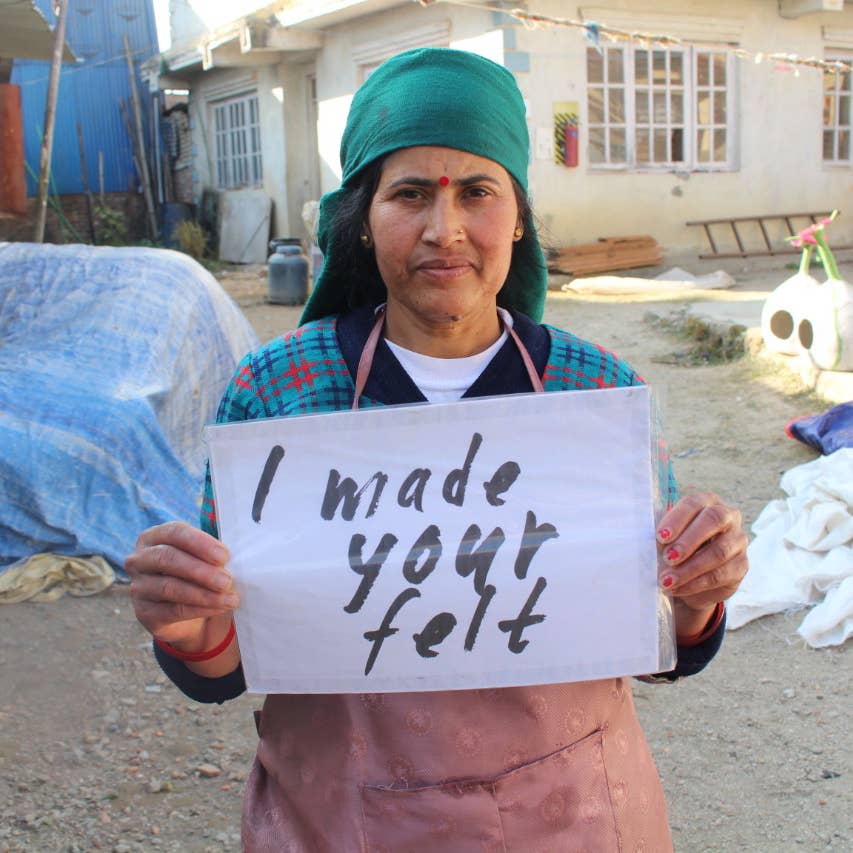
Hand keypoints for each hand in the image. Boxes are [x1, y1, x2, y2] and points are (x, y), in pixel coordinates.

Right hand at [125, 521, 237, 652]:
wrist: (188, 616)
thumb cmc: (198, 576)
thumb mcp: (205, 559)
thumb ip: (213, 553)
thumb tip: (228, 557)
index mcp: (153, 537)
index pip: (174, 532)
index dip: (200, 543)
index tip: (224, 556)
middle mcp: (139, 560)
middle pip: (167, 558)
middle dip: (201, 570)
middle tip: (227, 580)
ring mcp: (138, 587)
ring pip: (170, 587)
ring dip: (203, 593)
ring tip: (229, 598)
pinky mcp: (143, 613)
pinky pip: (173, 610)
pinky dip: (200, 609)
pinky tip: (219, 608)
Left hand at [656, 492, 748, 637]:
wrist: (691, 579)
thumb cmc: (674, 547)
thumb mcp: (665, 538)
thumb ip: (660, 534)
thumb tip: (641, 538)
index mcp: (706, 501)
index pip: (694, 503)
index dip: (677, 519)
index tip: (660, 537)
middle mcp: (728, 516)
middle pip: (713, 521)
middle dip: (688, 541)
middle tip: (667, 558)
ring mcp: (738, 541)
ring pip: (718, 552)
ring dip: (689, 568)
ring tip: (667, 580)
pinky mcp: (741, 566)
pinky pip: (720, 575)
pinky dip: (696, 583)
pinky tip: (678, 588)